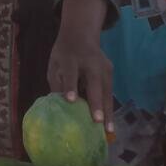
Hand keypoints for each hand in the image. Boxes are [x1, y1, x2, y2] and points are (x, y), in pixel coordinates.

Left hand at [48, 0, 114, 130]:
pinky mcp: (110, 72)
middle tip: (98, 122)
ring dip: (108, 111)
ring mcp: (104, 66)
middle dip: (97, 103)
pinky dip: (108, 108)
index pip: (71, 73)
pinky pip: (108, 92)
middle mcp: (91, 62)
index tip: (71, 100)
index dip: (71, 86)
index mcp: (71, 59)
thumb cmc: (63, 54)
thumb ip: (57, 84)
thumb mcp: (54, 65)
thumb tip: (60, 108)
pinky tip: (108, 124)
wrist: (80, 34)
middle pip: (95, 83)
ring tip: (108, 131)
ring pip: (106, 91)